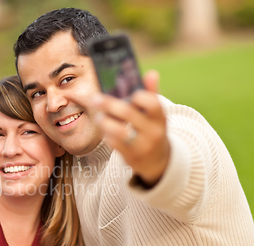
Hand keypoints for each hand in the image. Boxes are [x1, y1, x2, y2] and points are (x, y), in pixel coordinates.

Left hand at [93, 70, 169, 186]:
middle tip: (96, 98)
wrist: (158, 161)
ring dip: (105, 122)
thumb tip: (151, 73)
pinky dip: (107, 135)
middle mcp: (153, 132)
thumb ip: (152, 94)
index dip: (139, 96)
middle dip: (110, 104)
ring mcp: (142, 146)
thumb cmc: (152, 130)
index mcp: (160, 118)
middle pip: (129, 114)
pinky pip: (114, 144)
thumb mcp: (156, 115)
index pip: (153, 104)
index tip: (128, 92)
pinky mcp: (131, 156)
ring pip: (119, 131)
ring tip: (99, 117)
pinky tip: (105, 130)